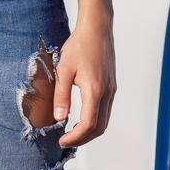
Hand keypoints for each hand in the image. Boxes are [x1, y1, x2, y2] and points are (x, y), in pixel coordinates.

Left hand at [55, 19, 114, 148]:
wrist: (96, 28)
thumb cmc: (79, 46)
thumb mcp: (64, 70)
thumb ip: (61, 95)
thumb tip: (58, 118)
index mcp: (94, 90)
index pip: (88, 124)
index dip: (75, 137)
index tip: (61, 141)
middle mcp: (107, 92)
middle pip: (99, 127)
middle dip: (83, 139)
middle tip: (66, 140)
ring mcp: (111, 89)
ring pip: (104, 120)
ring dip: (89, 131)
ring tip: (72, 132)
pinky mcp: (111, 85)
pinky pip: (106, 110)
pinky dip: (95, 120)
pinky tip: (82, 117)